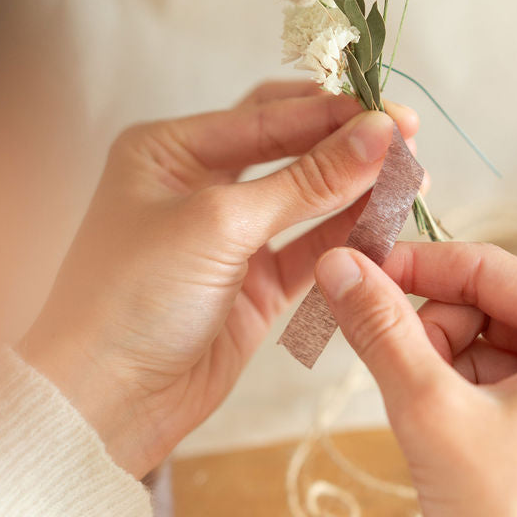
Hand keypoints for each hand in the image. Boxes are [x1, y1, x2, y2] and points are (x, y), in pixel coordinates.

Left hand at [19, 81, 419, 478]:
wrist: (103, 404)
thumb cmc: (132, 297)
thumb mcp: (219, 223)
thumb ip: (306, 180)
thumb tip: (379, 133)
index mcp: (170, 150)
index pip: (265, 114)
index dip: (332, 113)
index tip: (393, 113)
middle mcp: (198, 185)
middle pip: (290, 150)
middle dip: (348, 146)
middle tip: (410, 140)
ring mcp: (228, 238)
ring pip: (306, 201)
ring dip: (357, 191)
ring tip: (413, 181)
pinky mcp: (252, 286)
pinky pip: (309, 250)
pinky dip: (346, 238)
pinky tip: (386, 225)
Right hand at [315, 242, 516, 516]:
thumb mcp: (434, 413)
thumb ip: (383, 331)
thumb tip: (338, 264)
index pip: (487, 266)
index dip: (413, 266)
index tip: (350, 269)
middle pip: (484, 302)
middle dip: (431, 335)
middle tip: (402, 379)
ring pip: (483, 338)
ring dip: (439, 367)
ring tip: (431, 422)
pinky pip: (494, 374)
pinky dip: (455, 392)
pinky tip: (448, 435)